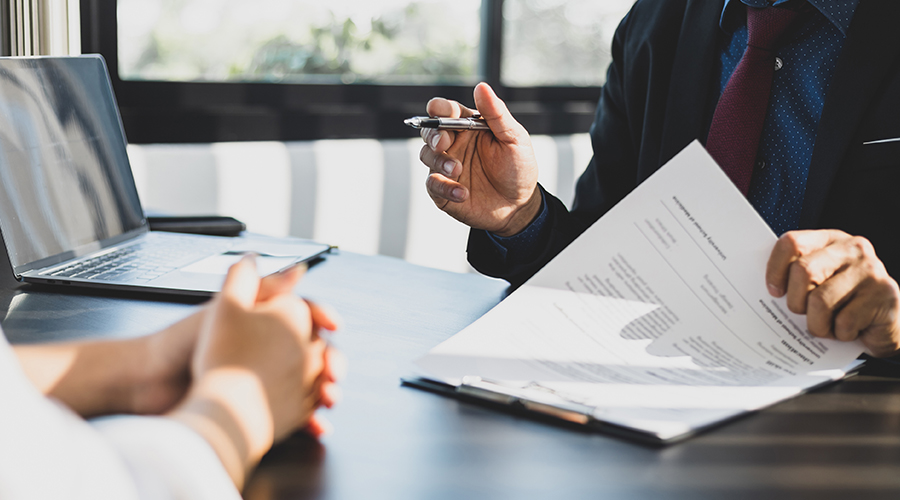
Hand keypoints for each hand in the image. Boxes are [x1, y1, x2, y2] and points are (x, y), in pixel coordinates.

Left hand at [134, 263, 333, 415]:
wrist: (149, 383)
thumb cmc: (181, 342)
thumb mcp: (226, 308)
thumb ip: (261, 287)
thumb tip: (298, 268)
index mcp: (260, 322)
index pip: (303, 315)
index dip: (321, 319)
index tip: (333, 325)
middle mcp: (264, 350)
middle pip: (312, 352)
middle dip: (330, 360)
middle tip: (334, 370)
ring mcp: (262, 379)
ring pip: (308, 384)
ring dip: (325, 390)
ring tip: (329, 397)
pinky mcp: (257, 408)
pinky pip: (292, 414)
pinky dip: (308, 419)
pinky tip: (317, 423)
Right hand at [419, 82, 542, 236]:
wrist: (520, 206)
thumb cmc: (518, 168)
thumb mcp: (514, 138)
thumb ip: (496, 113)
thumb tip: (482, 87)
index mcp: (468, 126)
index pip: (446, 110)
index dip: (440, 108)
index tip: (442, 111)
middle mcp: (454, 144)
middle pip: (429, 131)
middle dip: (433, 135)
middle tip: (444, 144)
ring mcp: (446, 167)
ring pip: (427, 155)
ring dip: (439, 161)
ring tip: (458, 170)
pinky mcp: (443, 190)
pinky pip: (432, 184)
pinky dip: (444, 187)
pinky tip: (462, 193)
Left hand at [766, 230, 899, 356]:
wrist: (884, 325)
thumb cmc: (841, 303)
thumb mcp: (817, 282)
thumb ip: (795, 276)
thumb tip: (761, 288)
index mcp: (830, 239)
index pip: (792, 243)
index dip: (775, 269)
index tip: (774, 291)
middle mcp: (853, 249)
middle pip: (803, 271)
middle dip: (796, 301)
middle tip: (803, 312)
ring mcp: (872, 270)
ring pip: (820, 301)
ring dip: (817, 324)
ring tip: (827, 326)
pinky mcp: (885, 295)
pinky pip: (844, 322)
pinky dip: (840, 334)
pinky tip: (848, 330)